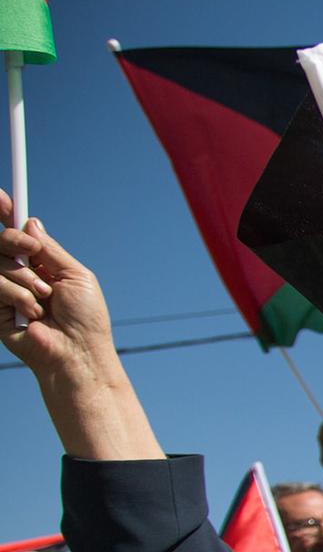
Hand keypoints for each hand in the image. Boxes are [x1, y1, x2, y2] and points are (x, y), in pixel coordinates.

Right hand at [0, 206, 110, 381]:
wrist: (77, 352)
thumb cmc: (85, 318)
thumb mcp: (75, 276)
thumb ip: (50, 249)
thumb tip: (30, 222)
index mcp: (40, 264)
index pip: (16, 234)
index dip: (5, 213)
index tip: (2, 198)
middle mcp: (18, 274)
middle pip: (0, 241)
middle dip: (13, 241)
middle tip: (30, 252)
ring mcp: (3, 291)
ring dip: (25, 279)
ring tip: (44, 300)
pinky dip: (17, 296)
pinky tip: (32, 314)